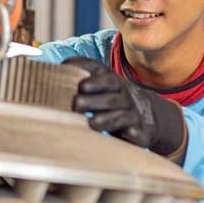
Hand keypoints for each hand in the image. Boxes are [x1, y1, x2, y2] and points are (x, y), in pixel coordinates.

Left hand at [63, 57, 186, 159]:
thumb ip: (80, 75)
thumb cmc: (112, 99)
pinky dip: (134, 134)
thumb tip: (55, 69)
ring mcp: (133, 114)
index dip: (92, 78)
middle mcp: (124, 96)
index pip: (104, 76)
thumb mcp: (101, 84)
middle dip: (93, 101)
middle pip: (110, 98)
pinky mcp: (140, 133)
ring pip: (122, 116)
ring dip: (108, 119)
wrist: (148, 115)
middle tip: (76, 104)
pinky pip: (139, 133)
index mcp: (112, 83)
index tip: (79, 84)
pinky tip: (128, 133)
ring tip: (93, 123)